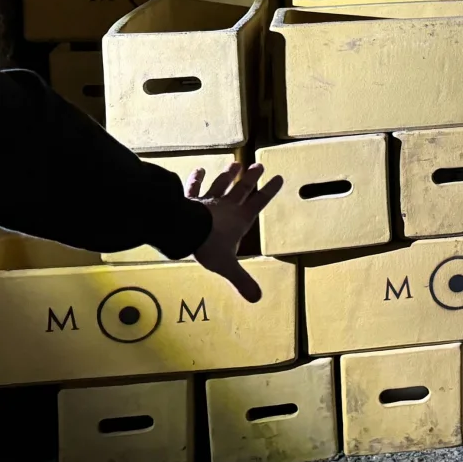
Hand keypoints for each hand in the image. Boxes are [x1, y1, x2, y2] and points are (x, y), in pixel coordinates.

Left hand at [186, 162, 282, 302]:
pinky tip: (199, 169)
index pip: (258, 203)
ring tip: (235, 164)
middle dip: (251, 178)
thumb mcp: (227, 266)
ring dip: (228, 175)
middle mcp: (227, 207)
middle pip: (242, 189)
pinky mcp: (191, 201)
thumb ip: (241, 280)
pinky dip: (196, 178)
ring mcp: (209, 202)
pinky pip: (194, 187)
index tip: (278, 178)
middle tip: (259, 165)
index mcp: (239, 220)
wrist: (184, 232)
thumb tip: (257, 298)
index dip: (269, 191)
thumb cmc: (208, 246)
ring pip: (221, 185)